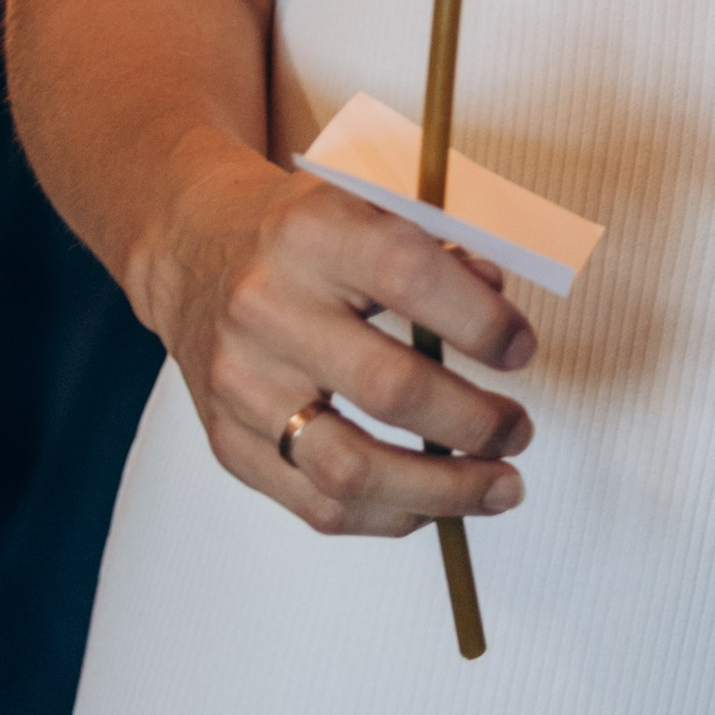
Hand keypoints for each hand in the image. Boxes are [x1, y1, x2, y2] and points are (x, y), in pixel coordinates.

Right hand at [133, 135, 537, 539]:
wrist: (194, 251)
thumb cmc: (302, 231)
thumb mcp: (369, 199)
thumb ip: (443, 241)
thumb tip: (500, 302)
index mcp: (311, 231)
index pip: (409, 277)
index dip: (481, 322)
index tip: (521, 349)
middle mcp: (267, 308)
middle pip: (389, 388)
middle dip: (475, 423)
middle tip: (518, 431)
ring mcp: (243, 384)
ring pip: (351, 470)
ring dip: (444, 492)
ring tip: (500, 486)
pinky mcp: (229, 443)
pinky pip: (318, 506)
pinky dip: (390, 515)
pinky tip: (433, 503)